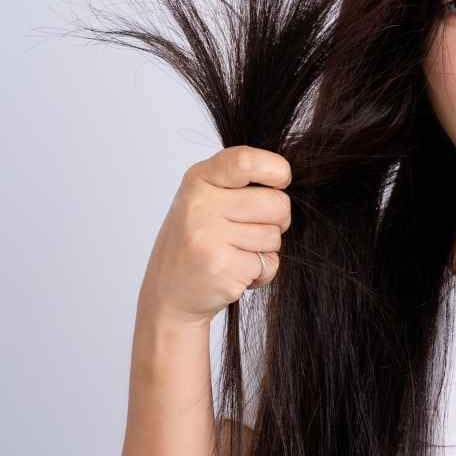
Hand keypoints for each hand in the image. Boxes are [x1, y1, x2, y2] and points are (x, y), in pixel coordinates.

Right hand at [137, 145, 291, 327]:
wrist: (168, 295)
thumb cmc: (198, 242)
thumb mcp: (206, 199)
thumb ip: (239, 184)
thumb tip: (287, 178)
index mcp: (199, 180)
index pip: (246, 161)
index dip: (276, 169)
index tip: (281, 181)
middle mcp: (200, 205)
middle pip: (276, 203)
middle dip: (278, 220)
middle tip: (254, 231)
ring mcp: (209, 237)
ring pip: (274, 236)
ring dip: (265, 249)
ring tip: (235, 253)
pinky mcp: (222, 267)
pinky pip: (269, 263)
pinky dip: (261, 272)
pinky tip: (235, 272)